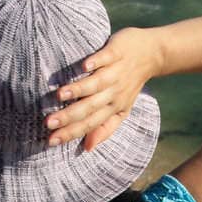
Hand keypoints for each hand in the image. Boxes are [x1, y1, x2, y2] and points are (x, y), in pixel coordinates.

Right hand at [45, 26, 158, 151]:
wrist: (153, 54)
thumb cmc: (131, 83)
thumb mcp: (122, 110)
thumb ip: (105, 128)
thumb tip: (87, 148)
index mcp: (113, 108)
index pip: (90, 124)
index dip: (70, 133)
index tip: (50, 141)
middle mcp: (114, 93)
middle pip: (90, 107)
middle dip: (68, 116)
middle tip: (48, 122)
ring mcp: (116, 72)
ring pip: (96, 84)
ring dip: (79, 89)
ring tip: (60, 95)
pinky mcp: (117, 53)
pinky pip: (106, 59)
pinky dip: (96, 63)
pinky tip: (84, 66)